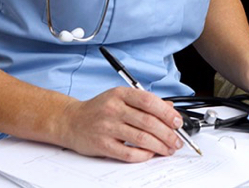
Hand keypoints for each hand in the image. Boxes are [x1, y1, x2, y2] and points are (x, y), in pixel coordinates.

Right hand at [57, 87, 183, 161]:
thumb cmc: (99, 109)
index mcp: (121, 94)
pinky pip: (127, 152)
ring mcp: (107, 127)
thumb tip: (170, 108)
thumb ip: (145, 102)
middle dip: (168, 133)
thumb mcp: (121, 97)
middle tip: (177, 141)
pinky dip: (143, 155)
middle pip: (148, 122)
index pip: (149, 101)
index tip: (178, 122)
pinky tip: (150, 154)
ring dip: (159, 146)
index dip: (167, 113)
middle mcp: (113, 109)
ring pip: (141, 138)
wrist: (70, 121)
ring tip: (168, 149)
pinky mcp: (102, 145)